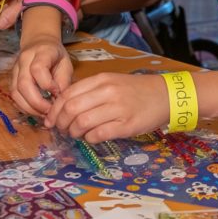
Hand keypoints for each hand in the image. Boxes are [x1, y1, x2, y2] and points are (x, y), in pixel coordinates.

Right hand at [10, 36, 71, 114]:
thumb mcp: (66, 64)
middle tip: (50, 111)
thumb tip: (58, 101)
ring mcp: (15, 70)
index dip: (47, 84)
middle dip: (37, 102)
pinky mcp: (11, 79)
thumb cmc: (55, 55)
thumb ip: (63, 81)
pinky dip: (24, 107)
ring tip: (43, 113)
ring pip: (16, 93)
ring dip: (29, 108)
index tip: (57, 93)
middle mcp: (24, 60)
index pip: (37, 69)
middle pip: (24, 84)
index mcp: (41, 52)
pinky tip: (35, 111)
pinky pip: (14, 97)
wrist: (39, 43)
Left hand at [46, 72, 168, 142]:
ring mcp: (118, 109)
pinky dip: (89, 139)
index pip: (68, 94)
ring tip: (76, 134)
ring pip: (82, 123)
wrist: (165, 95)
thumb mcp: (112, 82)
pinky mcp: (127, 125)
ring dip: (74, 132)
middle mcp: (108, 92)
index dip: (55, 110)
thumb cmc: (136, 90)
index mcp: (102, 80)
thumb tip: (64, 106)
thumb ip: (90, 91)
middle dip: (60, 123)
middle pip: (71, 109)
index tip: (51, 119)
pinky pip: (99, 134)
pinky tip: (92, 137)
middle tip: (62, 129)